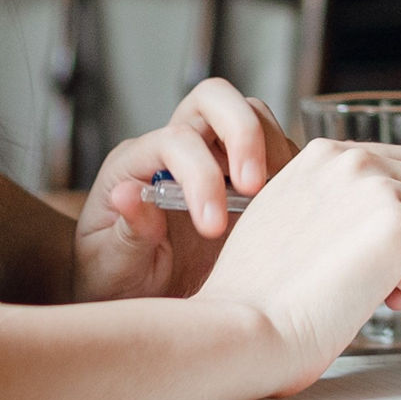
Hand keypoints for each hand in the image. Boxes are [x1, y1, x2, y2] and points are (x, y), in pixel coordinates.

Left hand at [62, 77, 305, 302]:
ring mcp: (213, 157)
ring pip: (252, 116)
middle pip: (215, 99)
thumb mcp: (110, 267)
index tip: (212, 228)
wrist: (137, 300)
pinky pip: (277, 152)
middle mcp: (175, 148)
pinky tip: (285, 209)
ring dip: (271, 150)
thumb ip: (124, 232)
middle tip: (255, 186)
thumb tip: (126, 194)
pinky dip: (291, 172)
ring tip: (274, 201)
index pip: (176, 141)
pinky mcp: (245, 178)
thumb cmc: (116, 281)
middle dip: (243, 133)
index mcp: (135, 163)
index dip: (201, 176)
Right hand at [191, 140, 400, 384]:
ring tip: (390, 293)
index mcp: (328, 156)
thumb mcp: (296, 226)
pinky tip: (391, 302)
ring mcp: (379, 189)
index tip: (373, 262)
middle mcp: (356, 160)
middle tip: (388, 284)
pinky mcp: (399, 227)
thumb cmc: (260, 300)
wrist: (240, 328)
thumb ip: (344, 210)